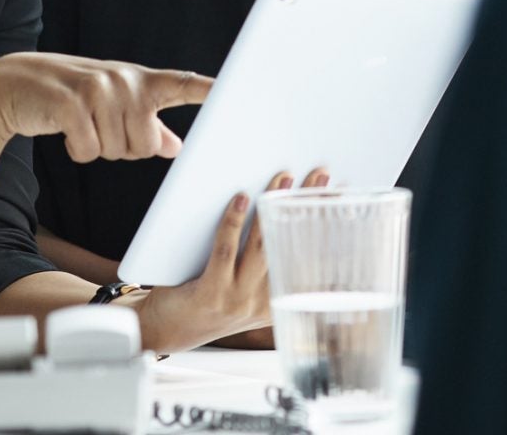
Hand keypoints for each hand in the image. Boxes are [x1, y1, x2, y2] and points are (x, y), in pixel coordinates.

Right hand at [0, 52, 214, 162]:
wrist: (14, 83)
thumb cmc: (72, 97)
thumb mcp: (114, 106)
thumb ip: (148, 125)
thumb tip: (177, 148)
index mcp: (140, 80)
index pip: (181, 84)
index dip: (208, 90)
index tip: (233, 91)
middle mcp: (123, 80)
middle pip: (146, 145)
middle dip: (123, 148)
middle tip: (100, 126)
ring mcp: (97, 89)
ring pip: (118, 151)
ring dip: (97, 148)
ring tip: (81, 124)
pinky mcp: (71, 104)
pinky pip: (88, 151)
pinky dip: (76, 150)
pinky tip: (65, 130)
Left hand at [132, 168, 328, 353]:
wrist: (164, 329)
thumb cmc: (206, 300)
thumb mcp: (245, 291)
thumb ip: (266, 265)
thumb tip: (282, 212)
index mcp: (277, 303)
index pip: (310, 261)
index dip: (328, 228)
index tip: (341, 200)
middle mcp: (261, 304)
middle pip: (291, 246)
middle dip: (306, 207)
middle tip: (320, 176)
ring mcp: (237, 300)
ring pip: (261, 247)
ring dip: (273, 207)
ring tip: (283, 178)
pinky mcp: (210, 294)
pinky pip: (225, 251)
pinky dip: (233, 222)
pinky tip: (239, 198)